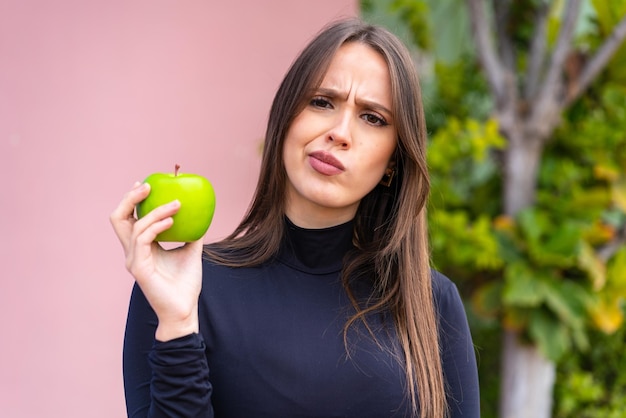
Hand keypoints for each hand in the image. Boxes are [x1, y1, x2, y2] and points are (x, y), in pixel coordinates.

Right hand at [110, 182, 203, 340]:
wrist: (184, 310)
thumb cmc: (185, 284)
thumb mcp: (191, 251)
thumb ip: (191, 233)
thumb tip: (200, 215)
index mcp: (142, 248)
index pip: (129, 219)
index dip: (133, 200)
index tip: (147, 184)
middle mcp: (133, 252)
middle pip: (119, 218)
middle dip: (130, 198)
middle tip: (148, 185)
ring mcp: (133, 260)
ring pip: (134, 226)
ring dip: (155, 211)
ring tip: (176, 204)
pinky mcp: (139, 268)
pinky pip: (143, 239)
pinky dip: (156, 226)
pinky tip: (172, 220)